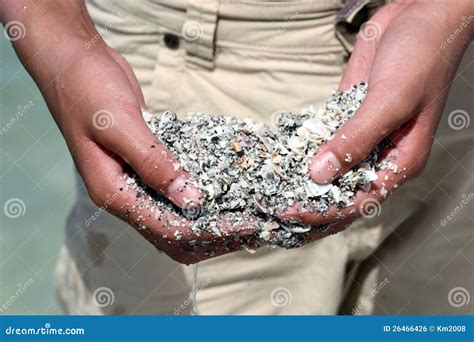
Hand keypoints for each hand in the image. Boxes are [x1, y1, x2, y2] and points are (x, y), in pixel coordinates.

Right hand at [1, 0, 255, 261]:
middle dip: (214, 236)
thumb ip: (153, 163)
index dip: (209, 232)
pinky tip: (228, 189)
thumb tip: (191, 199)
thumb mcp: (120, 124)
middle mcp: (126, 194)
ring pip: (178, 217)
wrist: (73, 61)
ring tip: (247, 216)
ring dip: (211, 221)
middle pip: (175, 235)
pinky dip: (202, 196)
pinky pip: (178, 189)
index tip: (247, 225)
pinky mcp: (148, 164)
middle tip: (254, 228)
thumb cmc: (87, 88)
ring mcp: (137, 180)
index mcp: (114, 193)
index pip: (168, 230)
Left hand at [283, 0, 472, 225]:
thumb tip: (321, 174)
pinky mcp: (346, 115)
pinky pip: (322, 139)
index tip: (292, 212)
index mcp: (400, 161)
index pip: (359, 201)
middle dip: (311, 204)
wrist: (421, 15)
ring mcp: (361, 135)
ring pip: (330, 168)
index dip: (324, 211)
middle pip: (342, 191)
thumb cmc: (423, 56)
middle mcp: (380, 154)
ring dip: (304, 181)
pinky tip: (281, 161)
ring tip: (272, 194)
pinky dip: (303, 150)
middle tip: (276, 212)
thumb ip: (356, 139)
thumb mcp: (390, 102)